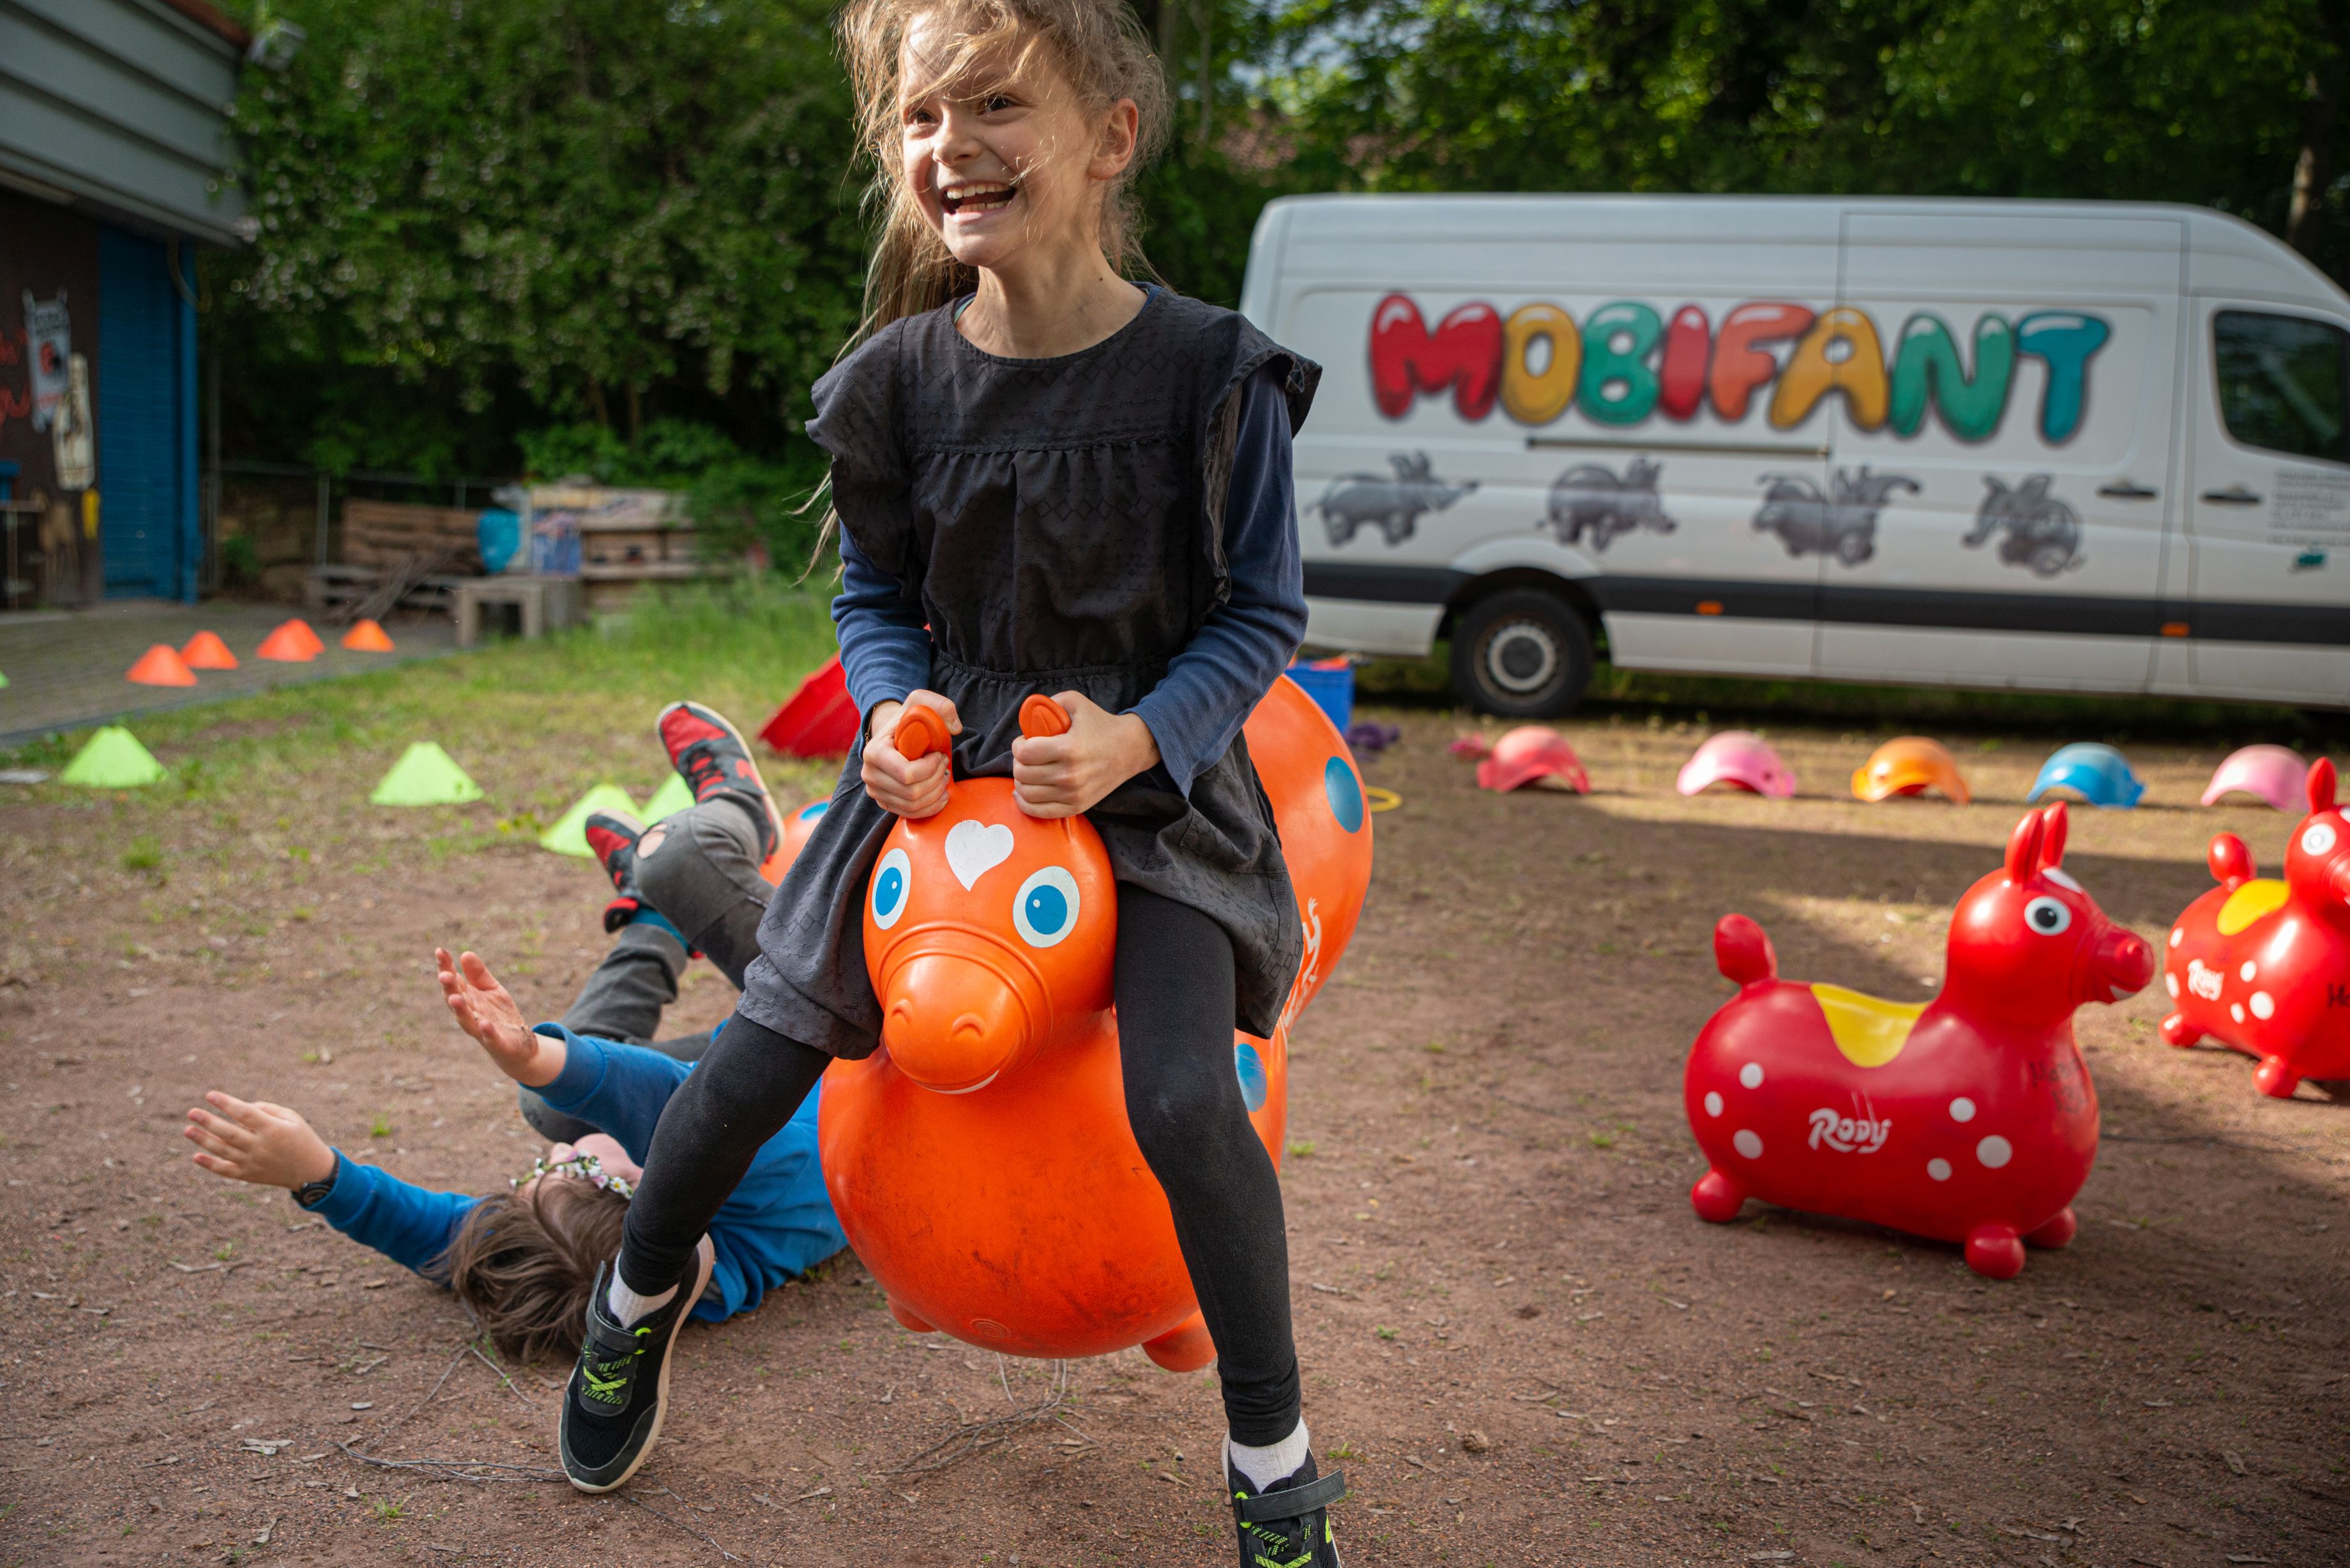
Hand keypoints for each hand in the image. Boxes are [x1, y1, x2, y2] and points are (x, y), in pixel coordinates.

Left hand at [183, 1092, 335, 1190]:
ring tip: (188, 1129)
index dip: (226, 1103)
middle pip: (229, 1133)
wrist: (311, 1171)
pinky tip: (196, 1156)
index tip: (210, 1095)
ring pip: (223, 1151)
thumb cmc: (301, 1138)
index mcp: (273, 1129)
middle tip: (192, 1112)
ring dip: (203, 1140)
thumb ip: (266, 1109)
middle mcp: (261, 1147)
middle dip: (208, 1121)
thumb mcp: (292, 1118)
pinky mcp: (249, 1176)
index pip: (244, 1113)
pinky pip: (226, 1170)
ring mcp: (253, 1163)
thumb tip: (239, 1108)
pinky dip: (210, 1164)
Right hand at [437, 948, 563, 1087]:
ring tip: (455, 997)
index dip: (446, 967)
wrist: (518, 1045)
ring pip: (466, 1020)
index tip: (440, 951)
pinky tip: (484, 1024)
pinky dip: (486, 1031)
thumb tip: (465, 953)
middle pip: (456, 1000)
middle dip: (449, 988)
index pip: (454, 982)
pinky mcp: (496, 1042)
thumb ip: (479, 975)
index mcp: (468, 999)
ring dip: (460, 1010)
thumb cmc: (499, 1015)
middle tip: (444, 975)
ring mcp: (481, 1029)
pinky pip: (490, 1037)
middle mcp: (470, 1014)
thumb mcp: (492, 989)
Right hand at [861, 690, 961, 818]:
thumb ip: (941, 706)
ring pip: (913, 805)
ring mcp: (876, 791)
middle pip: (911, 792)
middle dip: (936, 779)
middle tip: (944, 766)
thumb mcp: (921, 703)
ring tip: (943, 778)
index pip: (906, 773)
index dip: (930, 768)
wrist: (893, 735)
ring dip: (935, 793)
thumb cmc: (908, 720)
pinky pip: (910, 814)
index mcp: (874, 752)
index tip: (939, 755)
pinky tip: (941, 795)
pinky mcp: (885, 802)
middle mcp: (869, 775)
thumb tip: (955, 728)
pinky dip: (930, 807)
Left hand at [1012, 692, 1158, 817]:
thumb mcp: (1076, 702)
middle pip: (1023, 773)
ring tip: (1028, 770)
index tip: (1024, 741)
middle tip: (1026, 755)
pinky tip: (1023, 792)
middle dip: (1018, 762)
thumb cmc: (1101, 724)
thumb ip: (1049, 703)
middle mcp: (1070, 774)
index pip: (1025, 753)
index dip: (1018, 745)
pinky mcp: (1076, 806)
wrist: (1131, 749)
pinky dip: (1025, 803)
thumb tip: (1028, 714)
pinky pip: (1039, 812)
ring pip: (1026, 793)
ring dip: (1021, 781)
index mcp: (1069, 748)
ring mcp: (1073, 794)